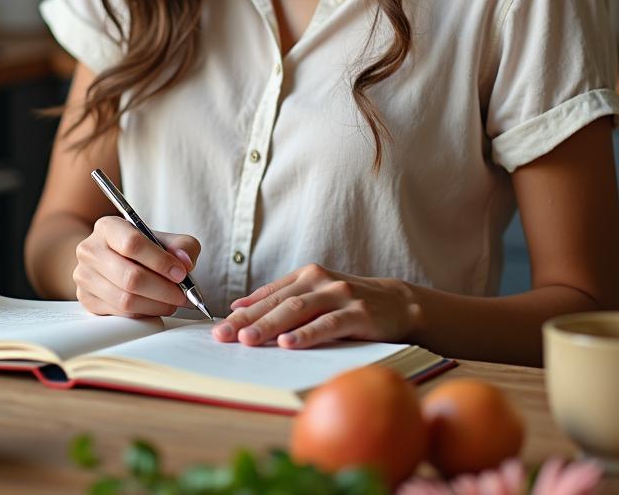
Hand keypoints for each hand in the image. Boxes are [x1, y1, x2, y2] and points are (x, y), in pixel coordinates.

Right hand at [74, 215, 200, 317]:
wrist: (108, 257)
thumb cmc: (140, 248)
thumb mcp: (163, 238)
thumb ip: (181, 246)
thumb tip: (184, 262)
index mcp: (108, 227)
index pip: (133, 244)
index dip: (160, 261)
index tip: (181, 273)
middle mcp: (90, 250)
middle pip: (130, 277)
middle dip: (163, 289)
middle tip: (182, 295)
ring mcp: (85, 276)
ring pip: (125, 299)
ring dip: (156, 305)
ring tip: (172, 302)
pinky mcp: (86, 300)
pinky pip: (120, 314)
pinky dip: (144, 313)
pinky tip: (155, 306)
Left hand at [211, 263, 420, 348]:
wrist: (399, 303)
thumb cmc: (350, 304)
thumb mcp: (316, 295)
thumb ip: (282, 298)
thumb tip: (240, 306)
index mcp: (306, 275)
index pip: (268, 295)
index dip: (242, 311)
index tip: (219, 326)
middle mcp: (320, 280)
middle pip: (278, 302)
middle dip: (248, 320)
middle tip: (223, 335)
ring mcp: (340, 295)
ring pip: (298, 310)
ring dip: (270, 326)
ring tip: (248, 340)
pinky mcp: (358, 313)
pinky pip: (328, 324)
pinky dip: (306, 334)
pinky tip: (289, 343)